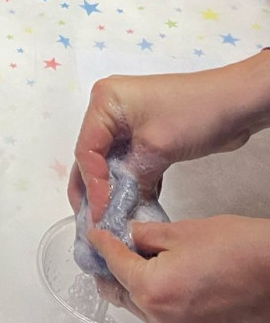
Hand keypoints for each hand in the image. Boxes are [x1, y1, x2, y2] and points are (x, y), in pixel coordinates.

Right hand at [68, 61, 267, 223]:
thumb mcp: (156, 148)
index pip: (86, 150)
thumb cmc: (195, 113)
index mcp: (105, 102)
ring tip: (109, 219)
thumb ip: (130, 178)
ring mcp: (128, 123)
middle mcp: (111, 110)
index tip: (100, 214)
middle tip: (92, 220)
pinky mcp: (146, 135)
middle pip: (93, 156)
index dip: (91, 185)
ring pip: (110, 163)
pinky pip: (130, 163)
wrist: (236, 103)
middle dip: (93, 189)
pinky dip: (132, 183)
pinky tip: (134, 207)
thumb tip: (116, 207)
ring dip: (113, 189)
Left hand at [88, 215, 269, 322]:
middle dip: (112, 270)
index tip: (95, 235)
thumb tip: (130, 236)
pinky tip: (160, 277)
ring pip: (140, 308)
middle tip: (108, 248)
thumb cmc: (237, 249)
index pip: (114, 265)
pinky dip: (155, 298)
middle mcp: (160, 319)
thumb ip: (146, 236)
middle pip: (121, 294)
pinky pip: (161, 317)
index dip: (102, 245)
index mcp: (152, 291)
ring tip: (136, 259)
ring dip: (134, 286)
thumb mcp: (183, 232)